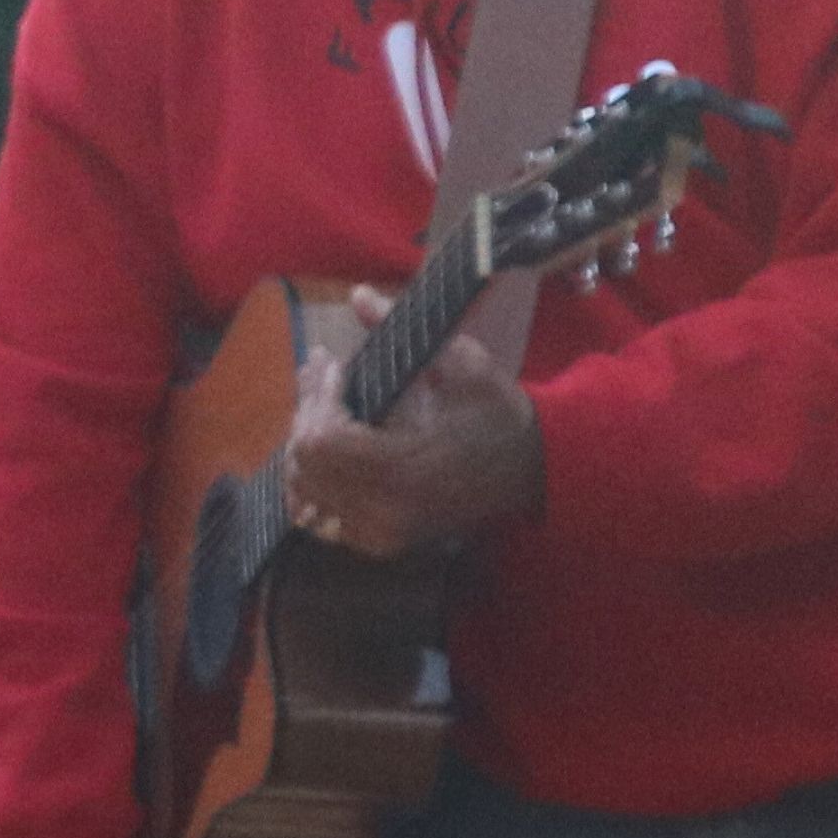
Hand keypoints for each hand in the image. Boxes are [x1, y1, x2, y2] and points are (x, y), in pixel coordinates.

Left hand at [287, 299, 544, 558]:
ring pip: (305, 489)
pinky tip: (327, 448)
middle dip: (307, 413)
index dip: (317, 398)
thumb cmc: (496, 410)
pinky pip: (321, 515)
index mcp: (404, 467)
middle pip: (305, 463)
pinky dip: (315, 481)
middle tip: (321, 377)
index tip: (333, 363)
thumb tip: (358, 294)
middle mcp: (385, 509)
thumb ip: (402, 330)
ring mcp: (380, 532)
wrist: (533, 467)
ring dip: (304, 446)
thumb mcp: (461, 362)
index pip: (322, 440)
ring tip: (321, 406)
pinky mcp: (380, 543)